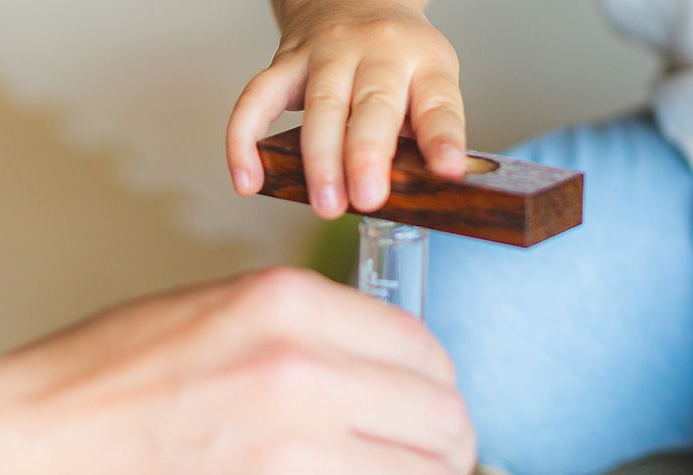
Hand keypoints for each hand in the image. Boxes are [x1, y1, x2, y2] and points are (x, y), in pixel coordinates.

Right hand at [227, 0, 465, 217]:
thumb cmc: (398, 60)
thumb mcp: (428, 83)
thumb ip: (423, 133)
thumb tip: (418, 192)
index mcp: (424, 62)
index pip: (438, 104)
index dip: (443, 138)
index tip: (447, 170)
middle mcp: (377, 52)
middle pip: (373, 105)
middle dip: (367, 155)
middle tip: (367, 199)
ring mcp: (327, 54)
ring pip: (321, 106)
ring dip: (320, 160)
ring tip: (325, 205)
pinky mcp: (285, 62)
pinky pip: (257, 100)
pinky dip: (245, 141)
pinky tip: (247, 181)